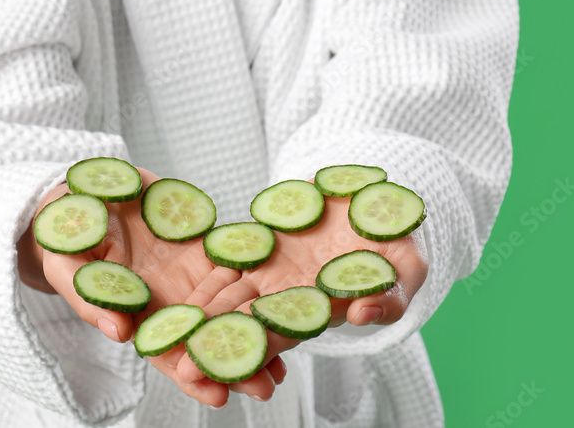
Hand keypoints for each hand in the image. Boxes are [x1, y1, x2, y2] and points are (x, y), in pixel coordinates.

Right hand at [16, 167, 285, 406]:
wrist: (79, 194)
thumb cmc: (64, 234)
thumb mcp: (66, 265)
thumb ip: (90, 298)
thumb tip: (117, 333)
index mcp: (137, 313)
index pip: (169, 355)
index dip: (193, 377)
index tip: (219, 396)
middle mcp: (168, 299)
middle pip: (208, 337)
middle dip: (237, 362)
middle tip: (267, 384)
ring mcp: (188, 272)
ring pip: (228, 307)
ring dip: (255, 328)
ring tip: (287, 350)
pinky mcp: (200, 242)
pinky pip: (231, 261)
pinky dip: (256, 278)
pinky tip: (281, 292)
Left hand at [173, 190, 428, 387]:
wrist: (373, 201)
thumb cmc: (396, 242)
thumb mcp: (408, 269)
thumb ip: (389, 297)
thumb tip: (361, 315)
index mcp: (320, 309)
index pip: (281, 336)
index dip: (252, 355)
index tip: (222, 372)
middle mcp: (290, 297)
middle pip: (244, 325)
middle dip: (213, 348)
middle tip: (181, 370)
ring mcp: (272, 272)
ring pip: (228, 298)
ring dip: (199, 318)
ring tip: (166, 337)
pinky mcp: (261, 246)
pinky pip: (228, 262)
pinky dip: (205, 278)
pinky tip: (178, 294)